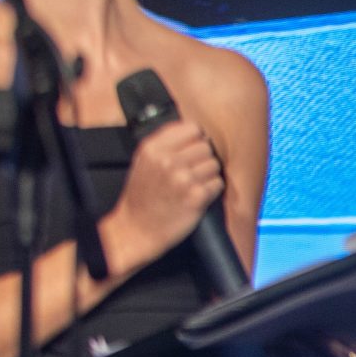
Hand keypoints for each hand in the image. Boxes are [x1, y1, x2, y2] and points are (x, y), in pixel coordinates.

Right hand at [109, 119, 223, 263]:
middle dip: (203, 159)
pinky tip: (199, 196)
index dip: (196, 139)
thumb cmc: (142, 195)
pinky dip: (212, 190)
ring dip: (209, 175)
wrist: (137, 228)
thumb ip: (164, 143)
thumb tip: (193, 130)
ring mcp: (183, 179)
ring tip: (194, 184)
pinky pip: (218, 183)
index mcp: (153, 148)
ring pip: (214, 164)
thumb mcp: (143, 162)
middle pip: (206, 146)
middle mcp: (168, 161)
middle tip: (194, 172)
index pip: (192, 128)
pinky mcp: (196, 197)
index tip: (193, 150)